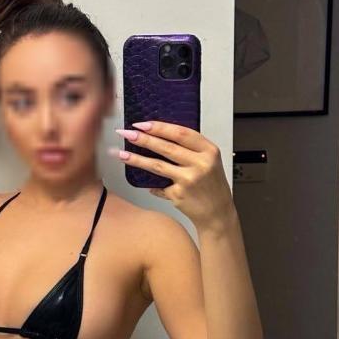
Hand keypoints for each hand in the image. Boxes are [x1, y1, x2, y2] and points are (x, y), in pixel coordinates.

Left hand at [110, 121, 235, 229]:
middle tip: (126, 134)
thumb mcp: (209, 162)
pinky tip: (145, 183)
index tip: (142, 124)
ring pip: (157, 165)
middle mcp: (201, 164)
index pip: (180, 133)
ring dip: (136, 159)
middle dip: (143, 139)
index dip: (159, 127)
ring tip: (121, 153)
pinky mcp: (179, 194)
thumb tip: (159, 136)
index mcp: (209, 151)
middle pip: (166, 147)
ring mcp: (189, 180)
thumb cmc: (212, 186)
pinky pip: (158, 185)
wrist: (218, 214)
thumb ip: (191, 150)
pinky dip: (151, 184)